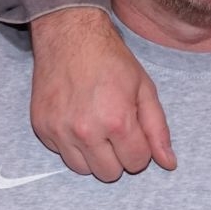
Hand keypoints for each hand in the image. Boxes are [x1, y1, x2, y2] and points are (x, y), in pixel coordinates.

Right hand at [28, 7, 175, 179]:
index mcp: (117, 122)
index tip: (133, 130)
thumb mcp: (144, 89)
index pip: (136, 162)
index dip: (140, 148)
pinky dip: (71, 144)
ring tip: (95, 126)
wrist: (70, 36)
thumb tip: (168, 164)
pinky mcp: (41, 127)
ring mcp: (60, 131)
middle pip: (109, 173)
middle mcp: (86, 132)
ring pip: (83, 170)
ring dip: (93, 155)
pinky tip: (76, 119)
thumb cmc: (111, 59)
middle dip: (118, 156)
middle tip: (115, 130)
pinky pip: (61, 154)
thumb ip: (158, 129)